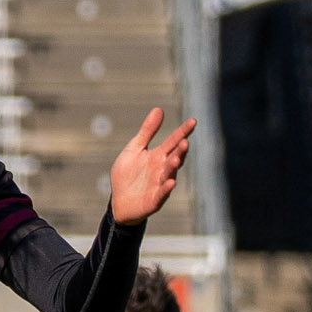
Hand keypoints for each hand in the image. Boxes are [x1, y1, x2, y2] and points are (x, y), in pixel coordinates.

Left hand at [107, 108, 195, 225]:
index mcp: (159, 155)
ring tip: (176, 158)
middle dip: (180, 150)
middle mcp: (163, 169)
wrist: (119, 202)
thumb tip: (158, 109)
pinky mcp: (154, 200)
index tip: (193, 121)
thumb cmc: (127, 175)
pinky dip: (166, 188)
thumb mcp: (134, 150)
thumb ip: (147, 132)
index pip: (173, 141)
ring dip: (173, 166)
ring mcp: (160, 184)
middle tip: (184, 141)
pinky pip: (162, 194)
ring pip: (170, 174)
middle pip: (175, 157)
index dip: (183, 131)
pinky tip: (171, 182)